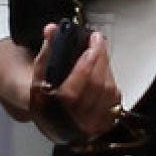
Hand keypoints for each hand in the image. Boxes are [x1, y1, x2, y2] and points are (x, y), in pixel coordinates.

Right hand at [28, 22, 121, 143]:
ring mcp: (88, 127)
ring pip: (107, 92)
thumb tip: (52, 29)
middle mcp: (70, 123)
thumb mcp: (40, 71)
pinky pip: (115, 99)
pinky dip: (111, 79)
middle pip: (94, 88)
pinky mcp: (103, 124)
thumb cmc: (45, 91)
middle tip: (97, 40)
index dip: (83, 69)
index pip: (71, 93)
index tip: (90, 47)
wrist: (51, 114)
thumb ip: (47, 49)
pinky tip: (104, 70)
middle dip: (99, 59)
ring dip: (106, 67)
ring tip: (99, 52)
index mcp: (49, 111)